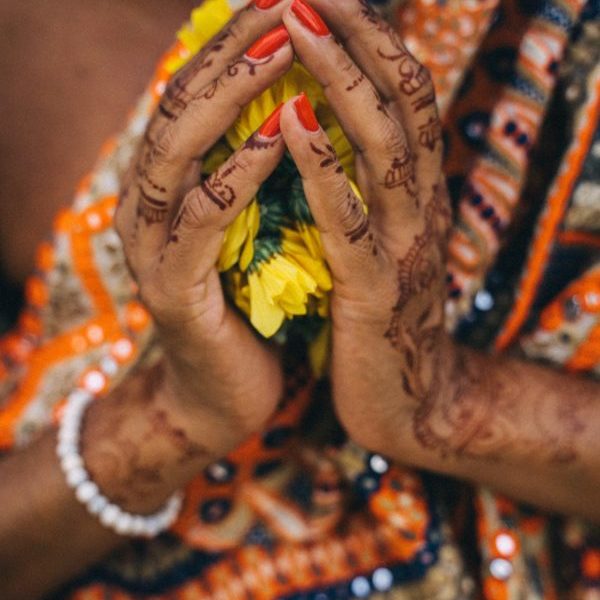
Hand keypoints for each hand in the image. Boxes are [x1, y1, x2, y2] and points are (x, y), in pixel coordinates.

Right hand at [115, 5, 294, 452]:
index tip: (285, 0)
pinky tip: (273, 140)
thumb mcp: (251, 228)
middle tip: (283, 2)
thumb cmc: (248, 306)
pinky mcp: (174, 291)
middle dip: (231, 50)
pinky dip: (235, 175)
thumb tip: (291, 110)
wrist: (226, 392)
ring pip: (178, 152)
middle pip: (180, 106)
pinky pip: (201, 221)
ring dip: (230, 96)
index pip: (196, 95)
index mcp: (172, 188)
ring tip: (280, 46)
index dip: (235, 43)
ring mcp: (154, 247)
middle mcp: (150, 206)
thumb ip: (253, 174)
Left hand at [279, 0, 451, 455]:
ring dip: (341, 80)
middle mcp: (420, 207)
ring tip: (299, 26)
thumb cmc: (381, 317)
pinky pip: (349, 219)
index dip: (372, 40)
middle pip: (402, 101)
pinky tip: (291, 123)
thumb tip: (333, 131)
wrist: (406, 400)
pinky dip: (322, 166)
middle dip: (358, 37)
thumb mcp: (382, 242)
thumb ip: (369, 191)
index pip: (404, 97)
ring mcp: (402, 246)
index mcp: (416, 195)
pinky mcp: (375, 292)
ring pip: (382, 146)